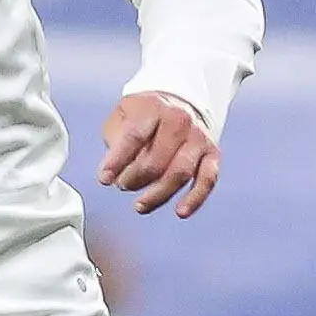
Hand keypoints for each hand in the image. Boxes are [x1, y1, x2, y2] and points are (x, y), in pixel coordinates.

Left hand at [96, 92, 220, 216]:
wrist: (180, 104)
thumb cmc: (145, 117)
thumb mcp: (122, 118)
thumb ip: (116, 142)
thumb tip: (115, 172)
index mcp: (154, 108)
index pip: (134, 137)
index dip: (117, 161)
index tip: (104, 180)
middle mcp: (180, 120)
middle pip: (157, 159)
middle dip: (136, 179)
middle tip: (123, 185)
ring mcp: (198, 138)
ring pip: (180, 173)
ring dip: (158, 194)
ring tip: (139, 205)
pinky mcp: (211, 154)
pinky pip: (207, 180)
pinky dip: (194, 198)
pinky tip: (180, 212)